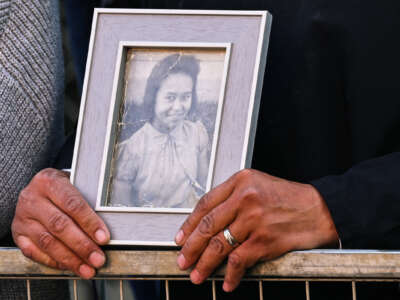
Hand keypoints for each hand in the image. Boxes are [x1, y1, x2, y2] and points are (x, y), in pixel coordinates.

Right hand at [12, 168, 109, 278]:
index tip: (104, 238)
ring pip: (48, 242)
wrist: (36, 188)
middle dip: (82, 245)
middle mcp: (32, 199)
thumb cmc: (61, 188)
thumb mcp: (74, 184)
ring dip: (70, 259)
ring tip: (87, 268)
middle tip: (98, 258)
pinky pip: (35, 253)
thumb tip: (106, 227)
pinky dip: (54, 262)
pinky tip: (70, 266)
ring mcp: (23, 218)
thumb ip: (88, 200)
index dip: (90, 223)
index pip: (73, 204)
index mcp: (49, 181)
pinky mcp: (18, 234)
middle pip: (60, 226)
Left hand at [175, 169, 338, 291]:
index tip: (180, 237)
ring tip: (197, 275)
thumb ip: (233, 197)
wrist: (320, 209)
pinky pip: (238, 261)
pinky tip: (226, 283)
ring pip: (219, 245)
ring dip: (205, 264)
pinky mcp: (264, 240)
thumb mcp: (258, 185)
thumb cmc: (289, 198)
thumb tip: (208, 221)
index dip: (189, 224)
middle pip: (208, 226)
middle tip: (182, 260)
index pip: (205, 204)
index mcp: (240, 182)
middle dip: (191, 247)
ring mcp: (254, 220)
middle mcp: (244, 198)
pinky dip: (230, 275)